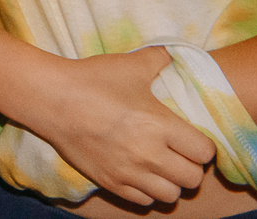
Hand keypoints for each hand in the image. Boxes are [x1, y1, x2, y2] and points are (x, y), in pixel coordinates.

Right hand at [26, 46, 215, 204]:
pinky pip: (145, 202)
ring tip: (162, 167)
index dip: (202, 146)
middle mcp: (150, 154)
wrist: (52, 99)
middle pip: (193, 179)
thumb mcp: (130, 64)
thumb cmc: (93, 80)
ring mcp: (130, 172)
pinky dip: (148, 191)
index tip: (192, 138)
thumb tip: (175, 54)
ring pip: (171, 195)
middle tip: (179, 153)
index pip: (204, 152)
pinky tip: (141, 174)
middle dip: (191, 166)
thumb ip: (159, 58)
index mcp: (161, 125)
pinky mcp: (111, 182)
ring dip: (171, 182)